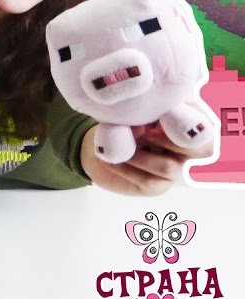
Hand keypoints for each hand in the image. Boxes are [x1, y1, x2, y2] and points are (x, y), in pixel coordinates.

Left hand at [82, 123, 213, 195]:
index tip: (160, 116)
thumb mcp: (128, 112)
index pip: (204, 122)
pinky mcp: (157, 186)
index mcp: (183, 123)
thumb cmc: (117, 123)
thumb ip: (141, 115)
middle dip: (172, 140)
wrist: (94, 148)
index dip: (188, 120)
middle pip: (205, 149)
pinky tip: (111, 162)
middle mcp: (184, 147)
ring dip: (139, 157)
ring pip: (168, 167)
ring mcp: (174, 168)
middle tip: (146, 134)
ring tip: (119, 149)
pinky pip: (149, 181)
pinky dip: (126, 169)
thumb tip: (142, 127)